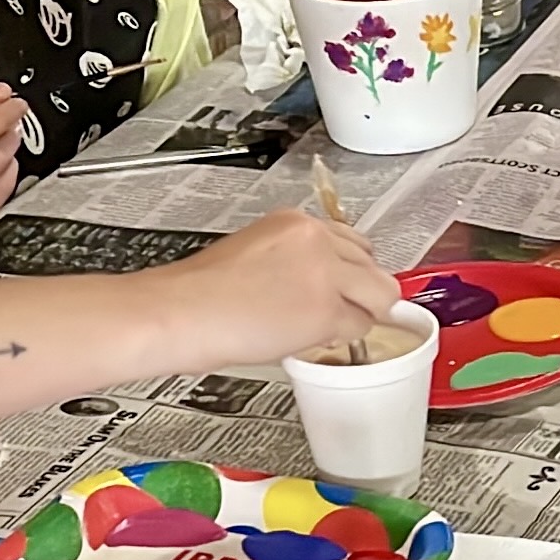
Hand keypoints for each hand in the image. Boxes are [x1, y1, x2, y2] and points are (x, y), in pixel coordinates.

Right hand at [149, 209, 401, 368]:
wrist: (182, 313)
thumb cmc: (202, 293)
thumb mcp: (254, 252)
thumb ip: (295, 259)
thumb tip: (324, 282)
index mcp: (295, 221)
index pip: (351, 241)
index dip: (348, 271)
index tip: (342, 286)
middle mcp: (316, 239)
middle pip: (372, 265)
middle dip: (357, 292)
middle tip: (328, 312)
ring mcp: (325, 273)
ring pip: (378, 296)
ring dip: (356, 315)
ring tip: (314, 326)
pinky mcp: (326, 309)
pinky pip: (360, 327)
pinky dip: (343, 338)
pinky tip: (308, 337)